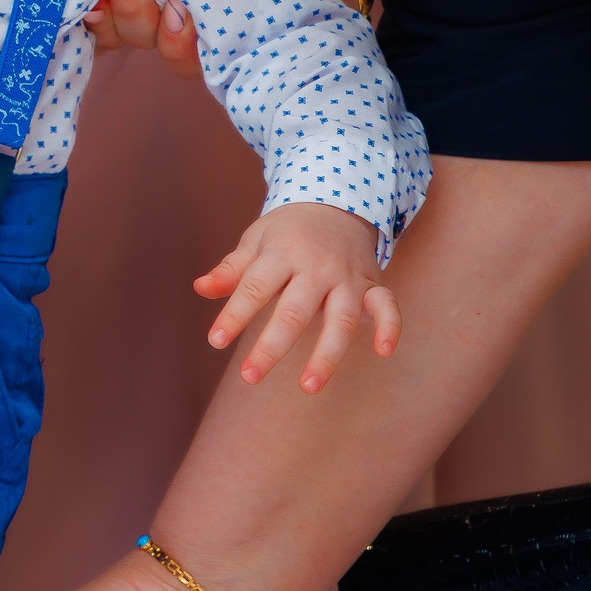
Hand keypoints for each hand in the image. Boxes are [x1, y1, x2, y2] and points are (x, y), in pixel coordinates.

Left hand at [192, 203, 394, 392]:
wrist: (337, 203)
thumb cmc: (286, 232)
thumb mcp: (255, 241)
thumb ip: (231, 269)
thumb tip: (200, 288)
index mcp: (281, 253)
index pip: (255, 287)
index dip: (234, 315)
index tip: (216, 341)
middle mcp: (317, 266)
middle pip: (294, 311)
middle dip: (271, 346)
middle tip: (249, 377)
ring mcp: (347, 277)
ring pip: (340, 319)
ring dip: (326, 355)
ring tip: (307, 387)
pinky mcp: (373, 284)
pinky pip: (387, 306)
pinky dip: (390, 327)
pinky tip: (383, 353)